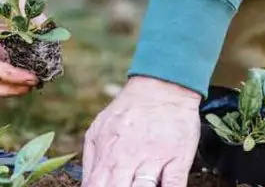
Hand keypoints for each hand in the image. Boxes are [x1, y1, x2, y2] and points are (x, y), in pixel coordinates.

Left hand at [82, 76, 200, 186]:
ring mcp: (153, 158)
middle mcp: (128, 157)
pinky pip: (173, 184)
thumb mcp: (98, 129)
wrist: (161, 87)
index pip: (95, 186)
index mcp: (107, 152)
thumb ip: (91, 159)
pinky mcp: (177, 158)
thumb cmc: (129, 110)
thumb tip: (87, 186)